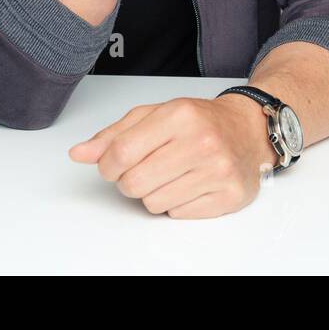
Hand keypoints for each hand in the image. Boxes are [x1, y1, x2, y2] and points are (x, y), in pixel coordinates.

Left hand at [68, 95, 279, 218]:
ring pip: (153, 204)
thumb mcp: (156, 115)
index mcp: (180, 115)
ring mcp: (218, 170)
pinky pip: (178, 214)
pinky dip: (178, 203)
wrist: (250, 130)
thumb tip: (79, 153)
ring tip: (173, 174)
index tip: (115, 164)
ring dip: (155, 193)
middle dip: (131, 181)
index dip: (108, 165)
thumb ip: (115, 134)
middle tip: (148, 168)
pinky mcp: (229, 195)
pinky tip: (191, 184)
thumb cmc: (200, 122)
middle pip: (133, 184)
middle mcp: (201, 142)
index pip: (120, 154)